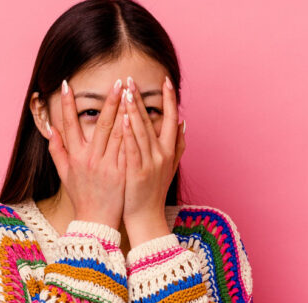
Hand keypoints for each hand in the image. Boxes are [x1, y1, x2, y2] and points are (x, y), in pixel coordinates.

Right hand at [47, 78, 127, 229]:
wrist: (96, 222)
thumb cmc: (82, 197)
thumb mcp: (64, 175)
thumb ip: (57, 151)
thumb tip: (51, 129)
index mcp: (75, 157)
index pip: (69, 125)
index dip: (67, 104)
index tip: (66, 85)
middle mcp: (90, 159)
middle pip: (100, 124)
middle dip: (108, 101)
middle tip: (116, 82)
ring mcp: (107, 166)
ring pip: (117, 133)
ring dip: (124, 111)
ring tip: (131, 93)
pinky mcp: (122, 172)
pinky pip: (128, 148)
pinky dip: (133, 132)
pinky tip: (138, 117)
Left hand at [119, 75, 186, 245]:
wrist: (146, 217)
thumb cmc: (154, 191)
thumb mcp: (170, 167)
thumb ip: (179, 145)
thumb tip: (184, 122)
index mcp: (170, 151)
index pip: (172, 119)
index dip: (169, 99)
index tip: (166, 81)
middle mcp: (162, 155)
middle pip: (153, 121)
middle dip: (142, 99)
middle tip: (132, 79)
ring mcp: (150, 163)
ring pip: (142, 131)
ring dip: (134, 110)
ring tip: (126, 91)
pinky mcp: (137, 172)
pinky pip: (132, 149)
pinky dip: (129, 133)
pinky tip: (123, 119)